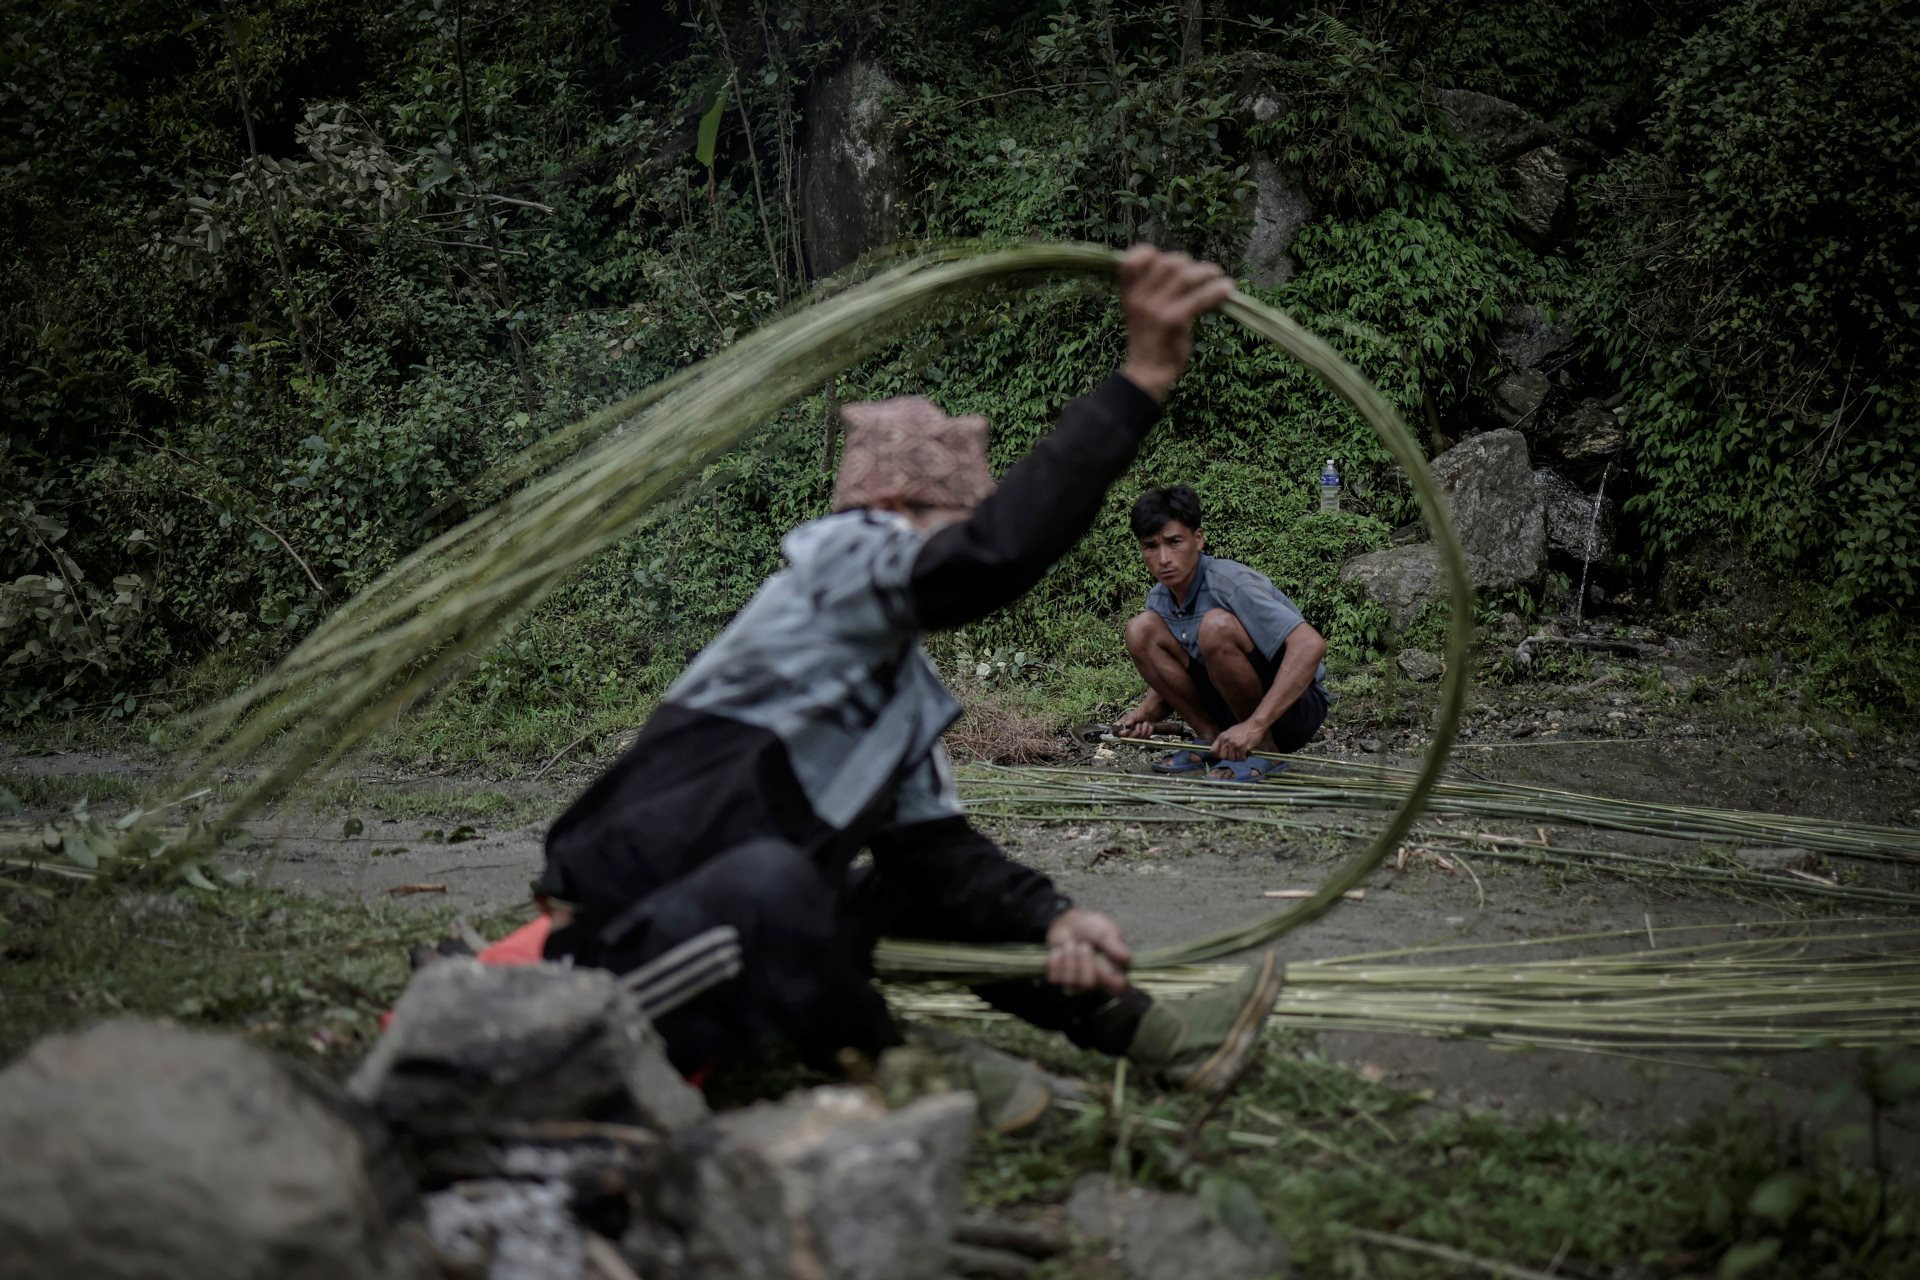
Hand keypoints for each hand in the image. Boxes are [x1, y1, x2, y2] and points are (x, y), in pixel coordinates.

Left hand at [1044, 908, 1131, 995]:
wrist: (1068, 922)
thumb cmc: (1092, 928)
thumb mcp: (1106, 931)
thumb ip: (1114, 945)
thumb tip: (1127, 959)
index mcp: (1113, 971)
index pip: (1117, 987)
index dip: (1107, 976)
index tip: (1101, 960)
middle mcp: (1096, 981)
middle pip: (1088, 983)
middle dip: (1082, 960)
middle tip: (1083, 945)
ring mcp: (1076, 983)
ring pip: (1070, 981)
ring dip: (1069, 957)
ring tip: (1071, 945)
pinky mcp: (1059, 979)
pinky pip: (1055, 977)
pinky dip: (1056, 959)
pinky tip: (1060, 951)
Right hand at [1113, 706, 1156, 737]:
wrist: (1148, 714)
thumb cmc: (1138, 714)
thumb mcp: (1132, 716)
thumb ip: (1128, 721)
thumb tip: (1125, 725)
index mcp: (1121, 727)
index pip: (1117, 734)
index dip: (1123, 734)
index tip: (1128, 730)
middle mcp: (1127, 733)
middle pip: (1130, 738)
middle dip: (1137, 730)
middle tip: (1139, 724)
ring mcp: (1135, 737)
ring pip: (1139, 738)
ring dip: (1144, 729)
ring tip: (1144, 723)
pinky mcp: (1142, 738)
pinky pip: (1146, 737)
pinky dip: (1149, 730)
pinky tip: (1148, 726)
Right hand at [1115, 245, 1234, 402]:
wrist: (1147, 373)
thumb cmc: (1150, 340)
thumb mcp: (1140, 310)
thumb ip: (1151, 288)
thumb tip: (1183, 266)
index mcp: (1128, 294)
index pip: (1131, 259)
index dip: (1148, 253)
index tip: (1163, 260)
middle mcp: (1138, 298)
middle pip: (1168, 263)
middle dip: (1189, 264)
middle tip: (1201, 275)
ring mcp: (1155, 309)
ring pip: (1186, 276)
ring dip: (1207, 272)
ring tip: (1218, 277)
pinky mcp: (1172, 321)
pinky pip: (1199, 298)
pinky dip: (1217, 291)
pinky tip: (1227, 290)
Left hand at [1210, 720, 1266, 762]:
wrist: (1254, 725)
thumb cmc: (1243, 729)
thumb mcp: (1230, 732)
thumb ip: (1224, 741)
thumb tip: (1220, 750)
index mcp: (1222, 736)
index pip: (1213, 750)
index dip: (1218, 755)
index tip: (1223, 756)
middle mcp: (1226, 740)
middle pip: (1223, 757)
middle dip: (1229, 758)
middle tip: (1235, 755)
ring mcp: (1233, 744)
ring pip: (1232, 759)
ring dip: (1237, 758)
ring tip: (1241, 754)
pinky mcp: (1241, 747)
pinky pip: (1240, 758)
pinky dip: (1243, 758)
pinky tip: (1245, 754)